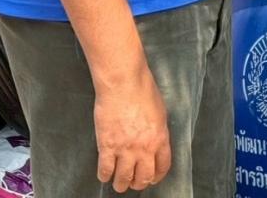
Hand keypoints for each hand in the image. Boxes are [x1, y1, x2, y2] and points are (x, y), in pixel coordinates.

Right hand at [94, 68, 171, 192]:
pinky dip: (104, 176)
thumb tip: (154, 142)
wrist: (123, 83)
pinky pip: (105, 170)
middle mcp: (144, 148)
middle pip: (143, 178)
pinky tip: (104, 175)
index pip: (162, 166)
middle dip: (139, 184)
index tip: (153, 178)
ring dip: (121, 184)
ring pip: (123, 179)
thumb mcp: (159, 112)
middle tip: (134, 183)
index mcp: (160, 139)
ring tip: (119, 184)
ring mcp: (125, 149)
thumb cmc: (143, 91)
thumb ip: (158, 131)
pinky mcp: (107, 146)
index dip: (157, 176)